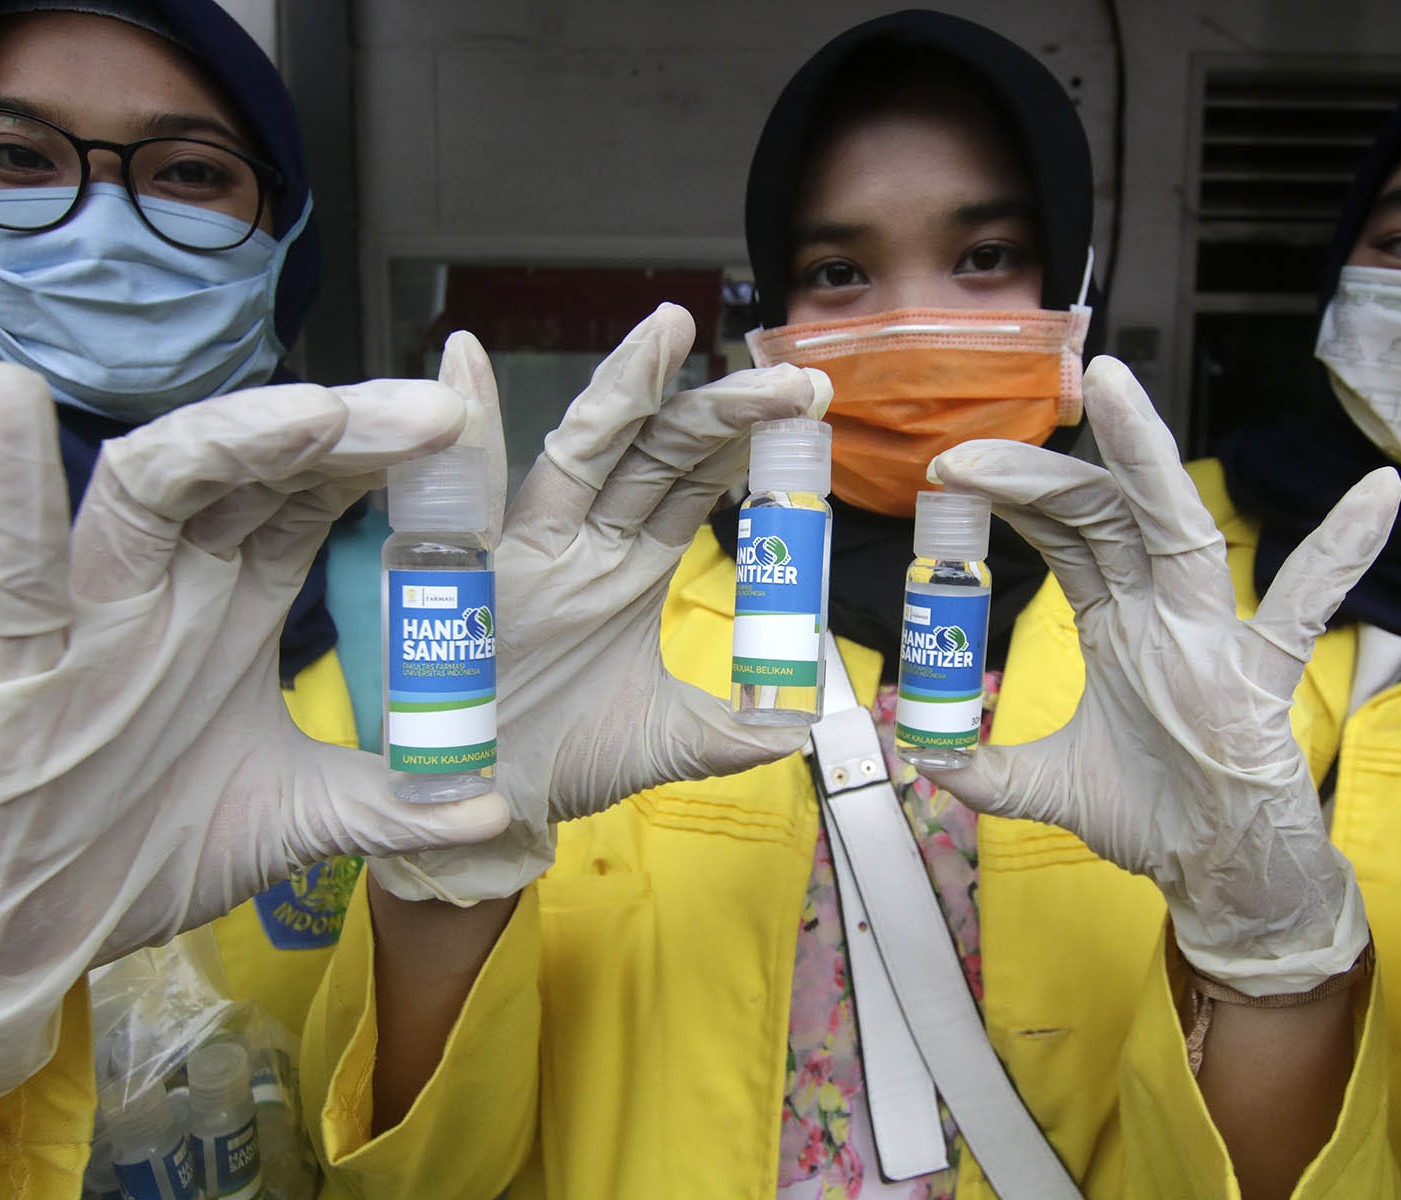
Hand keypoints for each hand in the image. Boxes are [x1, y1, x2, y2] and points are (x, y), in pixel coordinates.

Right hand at [0, 365, 511, 1090]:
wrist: (36, 924)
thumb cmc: (145, 852)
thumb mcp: (291, 821)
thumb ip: (391, 803)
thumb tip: (498, 809)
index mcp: (236, 604)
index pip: (314, 501)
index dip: (381, 460)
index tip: (461, 438)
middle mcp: (170, 584)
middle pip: (259, 471)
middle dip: (345, 432)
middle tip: (434, 416)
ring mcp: (94, 609)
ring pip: (155, 486)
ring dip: (233, 439)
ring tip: (319, 414)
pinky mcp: (16, 654)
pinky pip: (14, 561)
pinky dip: (14, 489)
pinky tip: (19, 402)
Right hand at [369, 304, 831, 903]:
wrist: (483, 810)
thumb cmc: (563, 762)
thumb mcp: (669, 741)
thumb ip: (736, 729)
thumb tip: (806, 725)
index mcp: (634, 565)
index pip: (699, 482)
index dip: (748, 440)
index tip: (808, 403)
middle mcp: (589, 540)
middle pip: (659, 450)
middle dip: (719, 407)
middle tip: (788, 374)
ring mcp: (535, 547)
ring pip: (587, 449)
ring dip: (627, 386)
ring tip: (672, 328)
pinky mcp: (480, 572)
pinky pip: (477, 489)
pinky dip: (467, 422)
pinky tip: (465, 359)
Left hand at [922, 356, 1400, 994]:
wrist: (1215, 869)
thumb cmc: (1147, 813)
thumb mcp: (1047, 787)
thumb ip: (985, 770)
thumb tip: (923, 758)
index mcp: (1117, 620)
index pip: (1063, 535)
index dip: (1013, 498)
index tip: (950, 472)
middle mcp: (1162, 611)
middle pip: (1104, 515)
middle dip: (1042, 475)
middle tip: (973, 451)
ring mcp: (1211, 636)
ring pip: (1181, 532)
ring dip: (1147, 459)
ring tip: (1114, 386)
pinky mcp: (1259, 676)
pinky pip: (1303, 608)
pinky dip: (1342, 552)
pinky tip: (1378, 493)